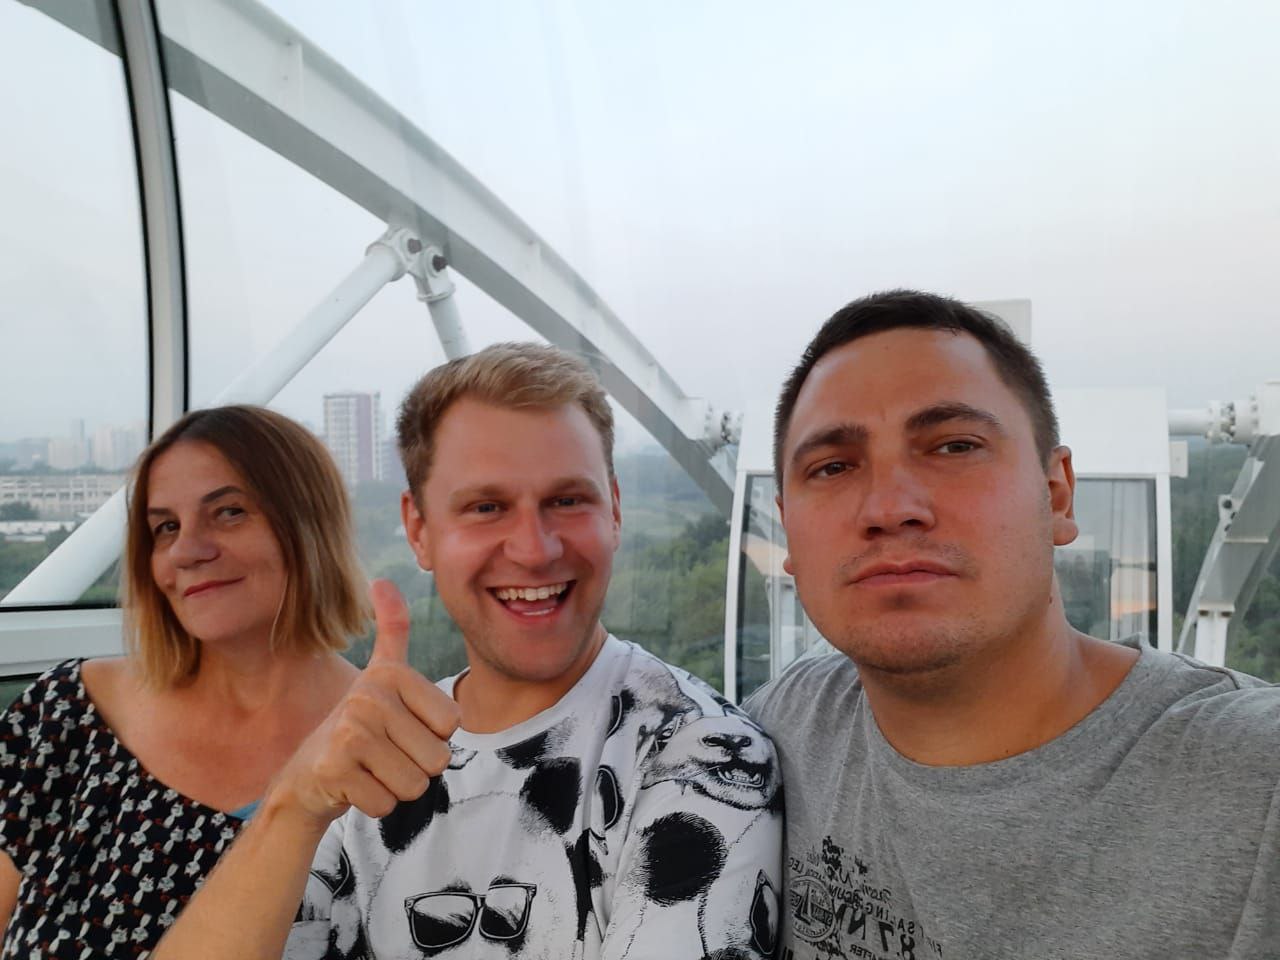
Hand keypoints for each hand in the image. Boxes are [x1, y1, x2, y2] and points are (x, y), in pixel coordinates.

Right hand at [266, 580, 461, 829]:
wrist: (305, 776)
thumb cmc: (358, 728)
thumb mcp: (380, 676)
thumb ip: (392, 629)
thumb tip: (382, 580)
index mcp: (390, 673)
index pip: (453, 724)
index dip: (434, 737)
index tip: (402, 728)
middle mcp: (369, 696)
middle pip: (438, 758)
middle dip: (416, 767)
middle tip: (385, 755)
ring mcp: (350, 731)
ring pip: (415, 784)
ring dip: (397, 787)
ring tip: (371, 769)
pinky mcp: (335, 768)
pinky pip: (388, 803)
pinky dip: (375, 803)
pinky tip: (354, 786)